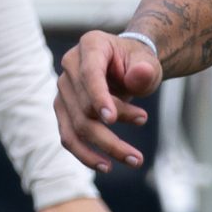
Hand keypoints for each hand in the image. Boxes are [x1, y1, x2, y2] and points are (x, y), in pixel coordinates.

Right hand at [55, 31, 163, 173]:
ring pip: (76, 126)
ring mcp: (63, 89)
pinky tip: (106, 165)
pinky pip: (68, 137)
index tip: (111, 120)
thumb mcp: (149, 63)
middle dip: (112, 132)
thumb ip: (145, 69)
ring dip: (104, 147)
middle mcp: (70, 65)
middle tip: (140, 153)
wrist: (128, 67)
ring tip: (134, 160)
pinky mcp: (63, 109)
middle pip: (84, 106)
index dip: (98, 97)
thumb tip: (139, 75)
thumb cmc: (138, 64)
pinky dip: (85, 154)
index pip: (90, 74)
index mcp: (90, 45)